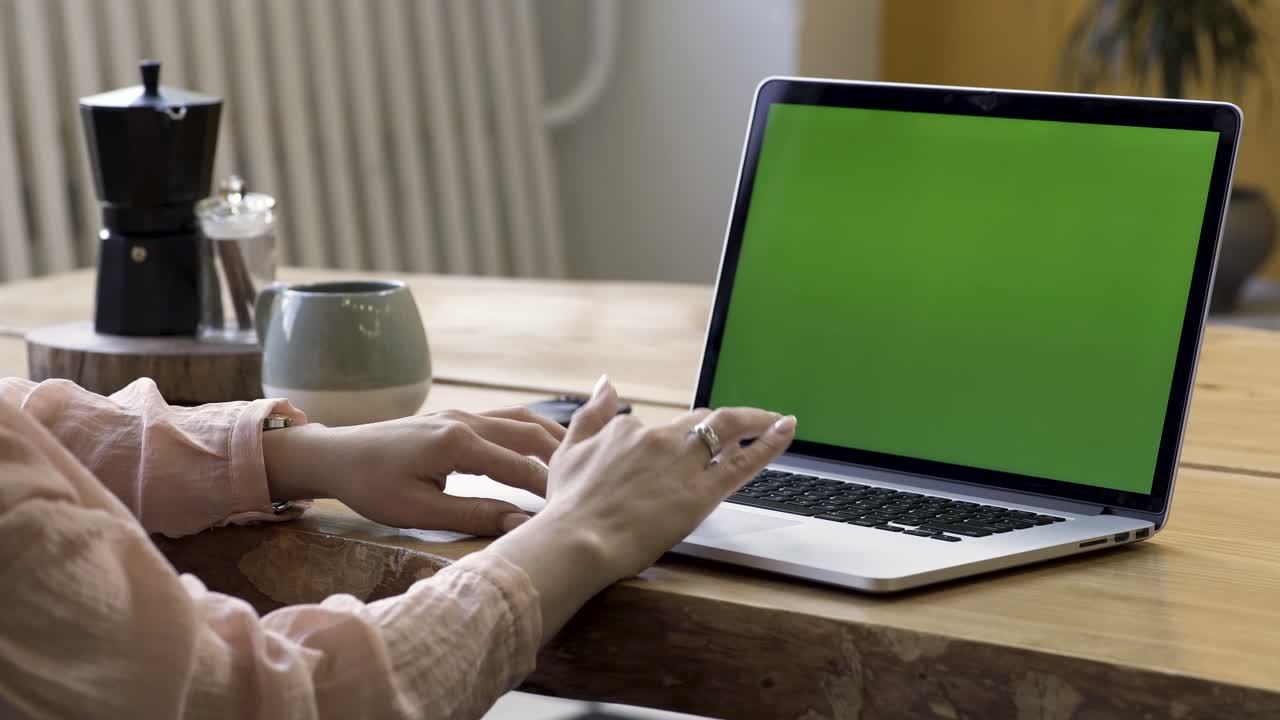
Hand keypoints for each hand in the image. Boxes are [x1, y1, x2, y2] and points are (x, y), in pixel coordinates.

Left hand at [262, 407, 565, 534]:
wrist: (335, 456)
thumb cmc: (370, 487)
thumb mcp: (419, 510)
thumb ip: (473, 513)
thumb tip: (520, 522)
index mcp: (458, 442)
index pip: (520, 466)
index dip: (550, 488)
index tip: (577, 507)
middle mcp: (465, 420)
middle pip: (531, 433)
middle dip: (564, 457)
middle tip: (592, 480)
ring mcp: (461, 414)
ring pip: (522, 420)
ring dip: (553, 438)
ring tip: (583, 459)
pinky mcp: (456, 418)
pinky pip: (506, 418)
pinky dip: (533, 430)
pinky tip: (548, 443)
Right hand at [487, 376, 794, 639]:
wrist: (577, 540)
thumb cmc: (568, 506)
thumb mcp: (568, 450)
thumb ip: (591, 413)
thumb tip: (608, 382)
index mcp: (627, 430)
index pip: (655, 429)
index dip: (668, 442)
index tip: (673, 455)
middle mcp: (659, 438)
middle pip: (697, 423)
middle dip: (717, 427)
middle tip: (735, 435)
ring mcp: (683, 463)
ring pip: (727, 430)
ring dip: (755, 420)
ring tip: (775, 419)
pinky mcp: (702, 492)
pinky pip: (744, 462)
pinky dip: (770, 441)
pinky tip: (787, 429)